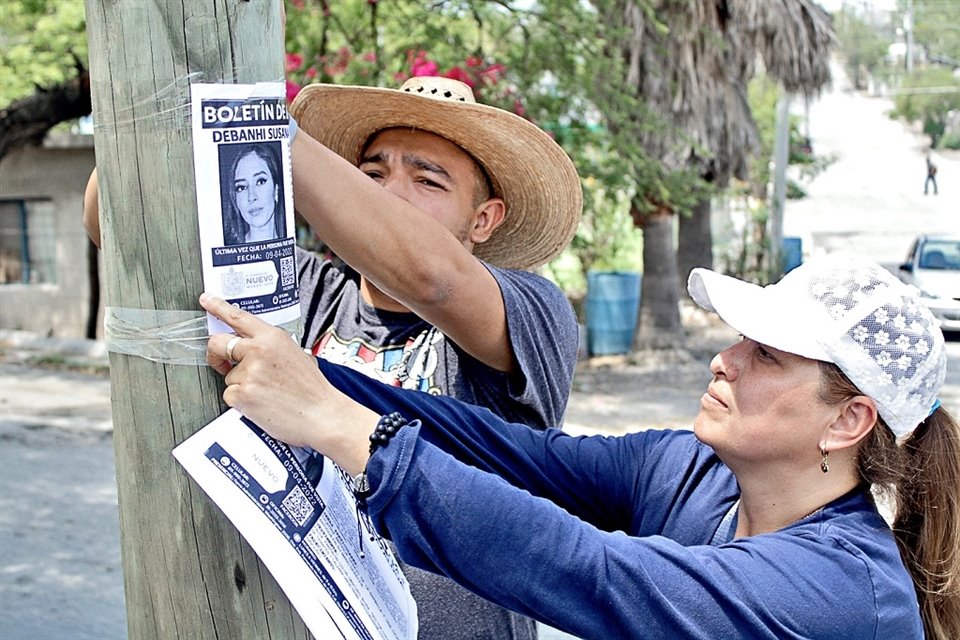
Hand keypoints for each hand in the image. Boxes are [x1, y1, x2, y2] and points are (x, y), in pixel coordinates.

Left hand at [200, 294, 376, 471]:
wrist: (322, 415)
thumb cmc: (313, 390)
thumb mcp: (297, 355)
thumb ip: (272, 348)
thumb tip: (254, 349)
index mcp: (273, 337)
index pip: (238, 317)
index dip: (218, 307)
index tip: (206, 300)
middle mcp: (258, 351)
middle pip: (218, 344)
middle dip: (216, 355)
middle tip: (222, 363)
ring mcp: (248, 372)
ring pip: (228, 376)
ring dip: (241, 386)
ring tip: (266, 394)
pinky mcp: (242, 394)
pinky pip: (230, 396)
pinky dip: (242, 402)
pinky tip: (262, 404)